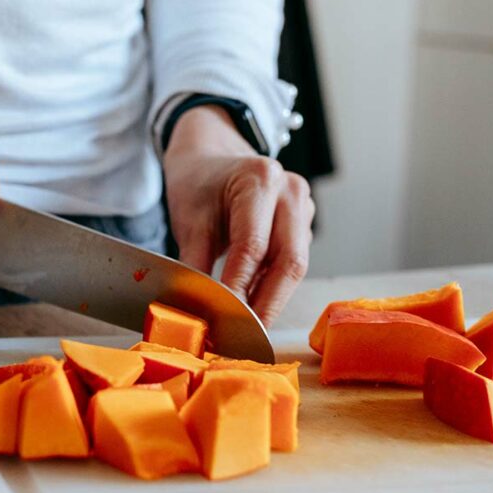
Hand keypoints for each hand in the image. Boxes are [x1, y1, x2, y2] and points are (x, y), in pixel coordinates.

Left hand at [163, 105, 314, 324]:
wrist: (211, 157)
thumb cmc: (199, 184)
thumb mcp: (189, 220)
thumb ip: (196, 265)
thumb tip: (196, 312)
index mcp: (260, 180)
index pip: (253, 246)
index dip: (240, 288)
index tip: (225, 320)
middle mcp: (290, 191)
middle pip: (289, 261)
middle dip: (267, 304)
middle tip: (247, 336)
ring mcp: (303, 207)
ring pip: (295, 266)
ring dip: (272, 299)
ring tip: (249, 326)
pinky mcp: (303, 224)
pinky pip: (293, 262)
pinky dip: (274, 287)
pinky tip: (256, 306)